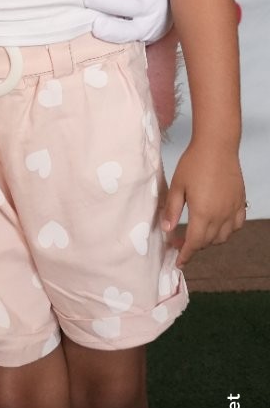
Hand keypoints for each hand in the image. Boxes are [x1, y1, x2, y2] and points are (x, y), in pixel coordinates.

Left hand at [162, 139, 246, 266]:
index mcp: (203, 214)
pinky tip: (217, 224)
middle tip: (180, 241)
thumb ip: (172, 210)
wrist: (217, 146)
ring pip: (223, 237)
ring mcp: (233, 210)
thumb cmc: (193, 163)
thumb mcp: (177, 186)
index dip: (185, 254)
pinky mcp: (240, 202)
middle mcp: (221, 216)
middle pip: (208, 242)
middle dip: (194, 246)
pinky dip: (227, 230)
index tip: (178, 262)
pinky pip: (236, 226)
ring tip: (197, 232)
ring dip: (210, 240)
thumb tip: (167, 230)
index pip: (194, 243)